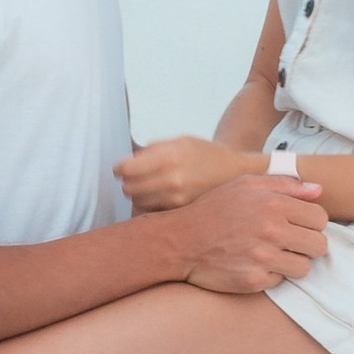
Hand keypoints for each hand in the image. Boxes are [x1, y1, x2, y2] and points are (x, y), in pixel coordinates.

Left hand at [118, 134, 264, 212]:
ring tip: (150, 187)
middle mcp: (172, 180)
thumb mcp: (180, 141)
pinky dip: (151, 205)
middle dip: (128, 182)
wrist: (235, 172)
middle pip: (128, 189)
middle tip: (136, 177)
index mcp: (169, 157)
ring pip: (138, 202)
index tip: (120, 169)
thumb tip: (128, 161)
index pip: (127, 170)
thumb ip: (152, 149)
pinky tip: (160, 197)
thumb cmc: (205, 153)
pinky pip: (152, 211)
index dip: (119, 169)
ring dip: (138, 195)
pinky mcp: (181, 211)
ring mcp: (177, 199)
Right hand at [172, 173, 328, 296]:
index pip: (320, 218)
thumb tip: (319, 190)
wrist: (180, 240)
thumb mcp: (245, 185)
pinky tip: (254, 264)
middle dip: (308, 244)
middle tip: (291, 242)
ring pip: (304, 267)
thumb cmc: (214, 209)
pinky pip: (280, 281)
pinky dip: (271, 274)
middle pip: (319, 245)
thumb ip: (284, 184)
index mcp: (273, 204)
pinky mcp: (253, 280)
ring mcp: (262, 258)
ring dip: (293, 262)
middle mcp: (271, 231)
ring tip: (274, 254)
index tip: (300, 225)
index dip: (312, 223)